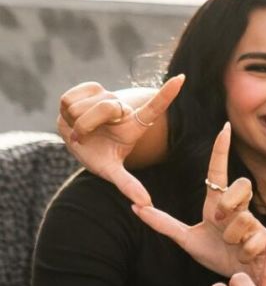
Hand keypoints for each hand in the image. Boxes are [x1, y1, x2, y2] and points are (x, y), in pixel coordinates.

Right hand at [57, 74, 183, 206]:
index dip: (166, 94)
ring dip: (74, 120)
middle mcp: (124, 107)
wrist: (81, 143)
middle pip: (106, 106)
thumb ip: (129, 185)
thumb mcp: (113, 171)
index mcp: (135, 125)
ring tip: (81, 129)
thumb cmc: (100, 157)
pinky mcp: (90, 87)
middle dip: (89, 124)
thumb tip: (145, 205)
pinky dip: (65, 110)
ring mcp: (108, 95)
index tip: (181, 79)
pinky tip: (72, 116)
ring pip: (83, 104)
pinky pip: (68, 97)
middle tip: (85, 138)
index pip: (154, 108)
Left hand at [134, 125, 265, 279]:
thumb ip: (164, 225)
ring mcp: (254, 221)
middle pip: (241, 184)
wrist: (244, 277)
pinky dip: (244, 252)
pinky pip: (253, 239)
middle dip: (228, 202)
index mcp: (217, 204)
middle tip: (218, 221)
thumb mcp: (188, 240)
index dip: (221, 150)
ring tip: (231, 246)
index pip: (218, 172)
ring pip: (245, 216)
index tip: (223, 127)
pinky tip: (243, 256)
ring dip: (233, 237)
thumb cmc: (219, 255)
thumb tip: (136, 208)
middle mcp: (238, 208)